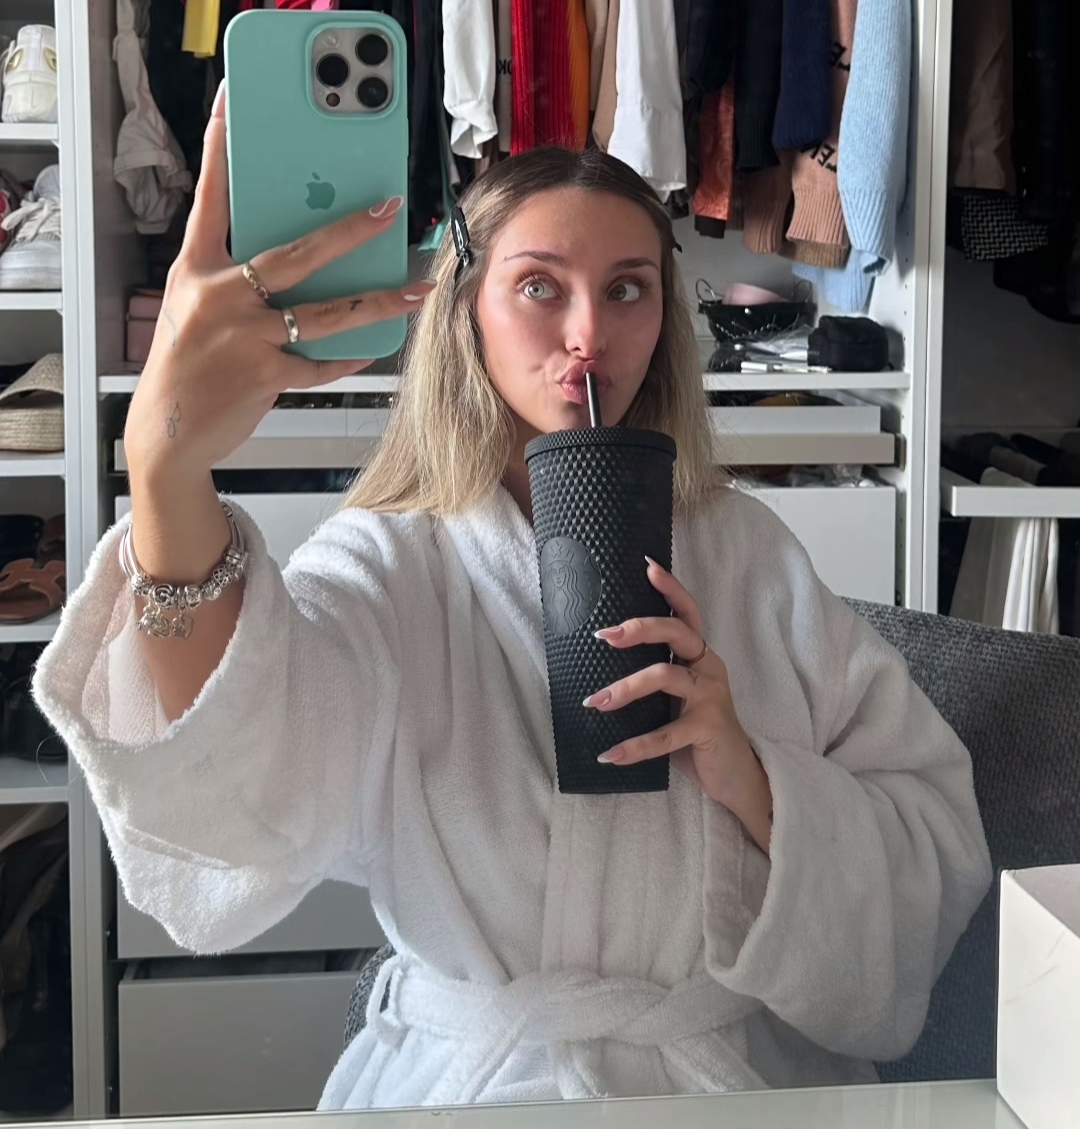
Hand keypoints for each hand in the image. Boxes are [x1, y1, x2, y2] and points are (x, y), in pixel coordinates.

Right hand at [124, 83, 432, 484]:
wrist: (168, 430)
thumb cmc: (187, 365)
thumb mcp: (197, 308)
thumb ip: (238, 281)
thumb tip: (303, 263)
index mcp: (197, 270)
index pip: (211, 199)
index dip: (219, 150)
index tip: (231, 104)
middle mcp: (218, 296)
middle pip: (297, 253)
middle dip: (350, 230)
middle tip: (388, 209)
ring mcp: (243, 336)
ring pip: (326, 311)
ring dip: (377, 300)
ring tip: (415, 290)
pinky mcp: (264, 375)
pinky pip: (320, 362)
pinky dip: (347, 357)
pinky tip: (371, 350)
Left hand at [585, 558, 773, 851]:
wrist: (736, 776)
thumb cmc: (696, 732)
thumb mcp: (675, 699)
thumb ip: (653, 679)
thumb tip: (597, 667)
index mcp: (700, 657)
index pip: (687, 614)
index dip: (671, 589)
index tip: (647, 566)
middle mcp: (709, 668)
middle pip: (678, 632)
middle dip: (640, 628)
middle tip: (605, 635)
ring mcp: (711, 696)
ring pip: (664, 676)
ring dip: (624, 688)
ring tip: (593, 702)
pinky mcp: (709, 727)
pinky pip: (666, 733)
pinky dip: (634, 746)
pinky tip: (610, 754)